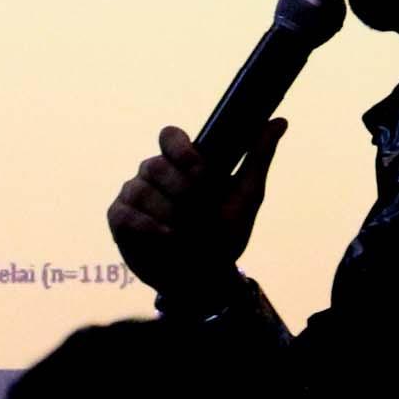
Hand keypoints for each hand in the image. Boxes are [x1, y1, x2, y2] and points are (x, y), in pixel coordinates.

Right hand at [106, 119, 287, 304]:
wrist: (205, 278)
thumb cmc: (224, 234)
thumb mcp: (247, 197)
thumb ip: (258, 157)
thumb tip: (280, 121)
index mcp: (182, 163)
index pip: (170, 136)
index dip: (180, 149)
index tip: (200, 170)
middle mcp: (154, 173)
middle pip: (156, 165)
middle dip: (182, 193)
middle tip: (200, 214)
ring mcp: (133, 193)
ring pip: (142, 191)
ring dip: (170, 216)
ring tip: (186, 234)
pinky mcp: (119, 217)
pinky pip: (127, 213)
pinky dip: (149, 227)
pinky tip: (168, 237)